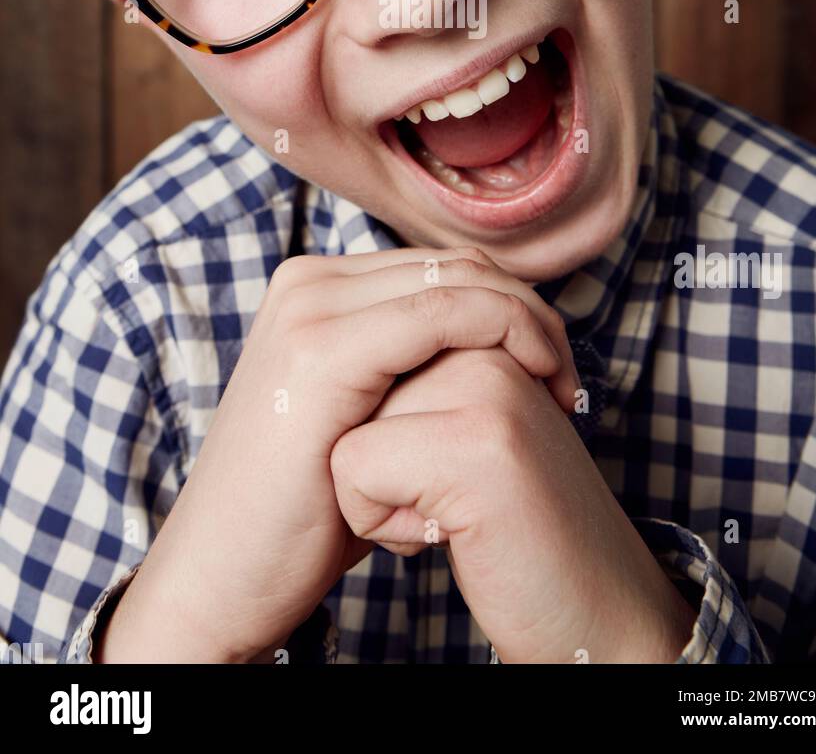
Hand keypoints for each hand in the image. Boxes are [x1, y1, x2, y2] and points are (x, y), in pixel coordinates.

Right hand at [96, 244, 574, 662]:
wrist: (220, 579)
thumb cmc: (302, 515)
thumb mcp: (366, 422)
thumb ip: (409, 370)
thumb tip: (493, 348)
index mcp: (315, 287)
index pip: (445, 264)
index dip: (513, 304)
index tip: (554, 368)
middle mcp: (308, 282)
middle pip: (458, 264)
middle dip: (530, 311)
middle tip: (567, 380)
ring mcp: (309, 309)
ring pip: (463, 281)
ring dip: (530, 326)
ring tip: (559, 390)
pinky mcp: (324, 352)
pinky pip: (448, 315)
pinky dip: (509, 337)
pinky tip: (536, 388)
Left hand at [330, 344, 696, 662]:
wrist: (592, 612)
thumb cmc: (510, 532)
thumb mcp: (453, 432)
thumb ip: (411, 378)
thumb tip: (323, 354)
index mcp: (483, 331)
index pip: (366, 356)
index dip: (380, 433)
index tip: (449, 467)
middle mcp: (486, 343)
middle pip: (351, 392)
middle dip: (375, 456)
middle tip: (455, 495)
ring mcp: (485, 385)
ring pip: (346, 426)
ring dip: (376, 489)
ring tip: (452, 513)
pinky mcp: (474, 442)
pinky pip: (355, 469)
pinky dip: (381, 521)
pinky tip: (447, 535)